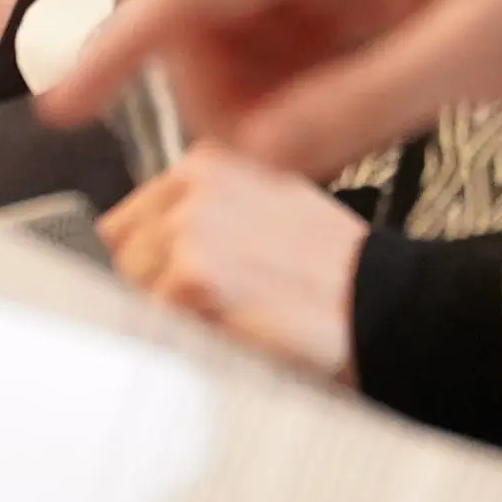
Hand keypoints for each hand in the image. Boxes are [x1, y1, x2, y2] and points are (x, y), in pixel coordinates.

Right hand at [36, 0, 501, 174]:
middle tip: (288, 168)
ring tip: (342, 145)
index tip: (65, 109)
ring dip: (265, 111)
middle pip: (203, 24)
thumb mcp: (475, 51)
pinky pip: (283, 56)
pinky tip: (354, 126)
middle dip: (222, 104)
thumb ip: (358, 103)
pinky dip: (300, 105)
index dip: (120, 46)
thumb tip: (256, 158)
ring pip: (237, 49)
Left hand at [99, 151, 366, 380]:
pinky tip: (232, 332)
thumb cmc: (329, 272)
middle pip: (119, 256)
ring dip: (167, 316)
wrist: (381, 304)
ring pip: (131, 290)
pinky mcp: (194, 274)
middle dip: (151, 290)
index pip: (125, 223)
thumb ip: (199, 223)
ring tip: (228, 317)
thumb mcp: (261, 215)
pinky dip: (182, 339)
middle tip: (213, 309)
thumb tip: (134, 259)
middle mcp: (193, 182)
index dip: (145, 266)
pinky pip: (152, 321)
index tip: (178, 288)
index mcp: (206, 162)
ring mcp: (191, 225)